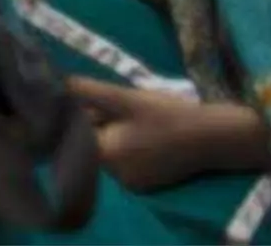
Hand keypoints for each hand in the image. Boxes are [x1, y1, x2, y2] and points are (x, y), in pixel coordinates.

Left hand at [69, 77, 267, 192]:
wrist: (214, 137)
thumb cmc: (168, 114)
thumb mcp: (126, 98)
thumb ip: (89, 91)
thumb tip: (57, 84)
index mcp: (105, 155)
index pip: (74, 135)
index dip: (74, 115)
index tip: (80, 100)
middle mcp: (114, 176)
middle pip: (89, 146)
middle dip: (92, 124)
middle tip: (111, 104)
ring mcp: (130, 184)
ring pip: (106, 154)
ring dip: (108, 135)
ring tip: (130, 118)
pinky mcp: (144, 185)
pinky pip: (122, 163)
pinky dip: (124, 147)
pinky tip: (141, 133)